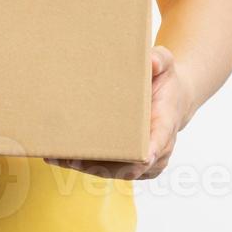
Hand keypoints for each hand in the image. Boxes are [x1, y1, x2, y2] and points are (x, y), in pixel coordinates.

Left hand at [43, 45, 190, 180]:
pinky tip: (64, 157)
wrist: (172, 100)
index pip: (159, 141)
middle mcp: (159, 150)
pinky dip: (89, 165)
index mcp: (166, 125)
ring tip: (59, 157)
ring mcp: (146, 162)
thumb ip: (160, 60)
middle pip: (131, 165)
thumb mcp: (166, 64)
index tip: (138, 157)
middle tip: (71, 157)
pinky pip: (111, 170)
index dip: (148, 152)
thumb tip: (152, 61)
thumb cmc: (166, 81)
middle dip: (102, 165)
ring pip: (117, 171)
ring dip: (89, 167)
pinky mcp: (133, 165)